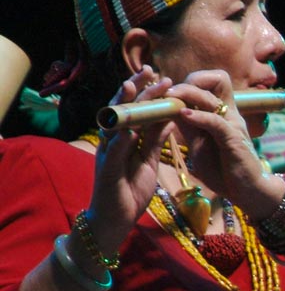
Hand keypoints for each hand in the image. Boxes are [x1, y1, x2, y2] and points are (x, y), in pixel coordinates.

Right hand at [86, 66, 174, 253]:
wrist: (117, 219)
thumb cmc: (131, 189)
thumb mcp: (149, 160)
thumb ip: (156, 139)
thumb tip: (169, 117)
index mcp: (124, 139)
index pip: (134, 110)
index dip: (143, 91)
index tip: (158, 74)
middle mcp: (113, 142)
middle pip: (122, 111)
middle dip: (134, 90)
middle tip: (149, 71)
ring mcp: (108, 155)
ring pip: (115, 125)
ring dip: (124, 107)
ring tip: (133, 88)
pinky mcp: (107, 172)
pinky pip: (113, 154)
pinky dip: (120, 142)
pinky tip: (128, 130)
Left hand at [163, 70, 282, 217]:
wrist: (247, 191)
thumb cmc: (224, 170)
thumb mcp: (199, 145)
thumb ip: (188, 127)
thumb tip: (170, 110)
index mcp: (223, 113)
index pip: (212, 82)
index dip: (191, 82)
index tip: (169, 92)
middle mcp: (231, 114)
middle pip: (218, 79)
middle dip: (191, 81)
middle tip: (169, 92)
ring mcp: (234, 125)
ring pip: (214, 97)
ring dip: (189, 94)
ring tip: (171, 99)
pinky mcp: (234, 140)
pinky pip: (216, 122)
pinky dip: (199, 116)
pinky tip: (184, 115)